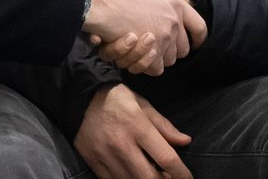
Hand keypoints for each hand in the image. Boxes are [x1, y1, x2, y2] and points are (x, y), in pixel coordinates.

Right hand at [74, 84, 192, 178]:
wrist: (80, 97)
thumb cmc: (117, 99)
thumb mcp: (143, 104)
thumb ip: (164, 126)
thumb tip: (185, 141)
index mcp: (138, 126)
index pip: (165, 157)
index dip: (180, 173)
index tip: (187, 178)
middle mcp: (122, 143)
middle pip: (149, 177)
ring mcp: (105, 155)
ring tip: (153, 176)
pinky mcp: (93, 162)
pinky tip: (133, 176)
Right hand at [83, 0, 206, 76]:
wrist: (98, 1)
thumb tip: (165, 6)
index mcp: (175, 1)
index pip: (199, 27)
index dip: (197, 38)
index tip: (195, 44)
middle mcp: (174, 19)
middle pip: (183, 49)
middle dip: (170, 51)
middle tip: (152, 47)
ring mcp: (165, 35)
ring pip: (169, 59)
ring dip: (155, 59)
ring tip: (139, 50)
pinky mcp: (153, 49)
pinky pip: (156, 67)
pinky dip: (146, 66)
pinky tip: (134, 57)